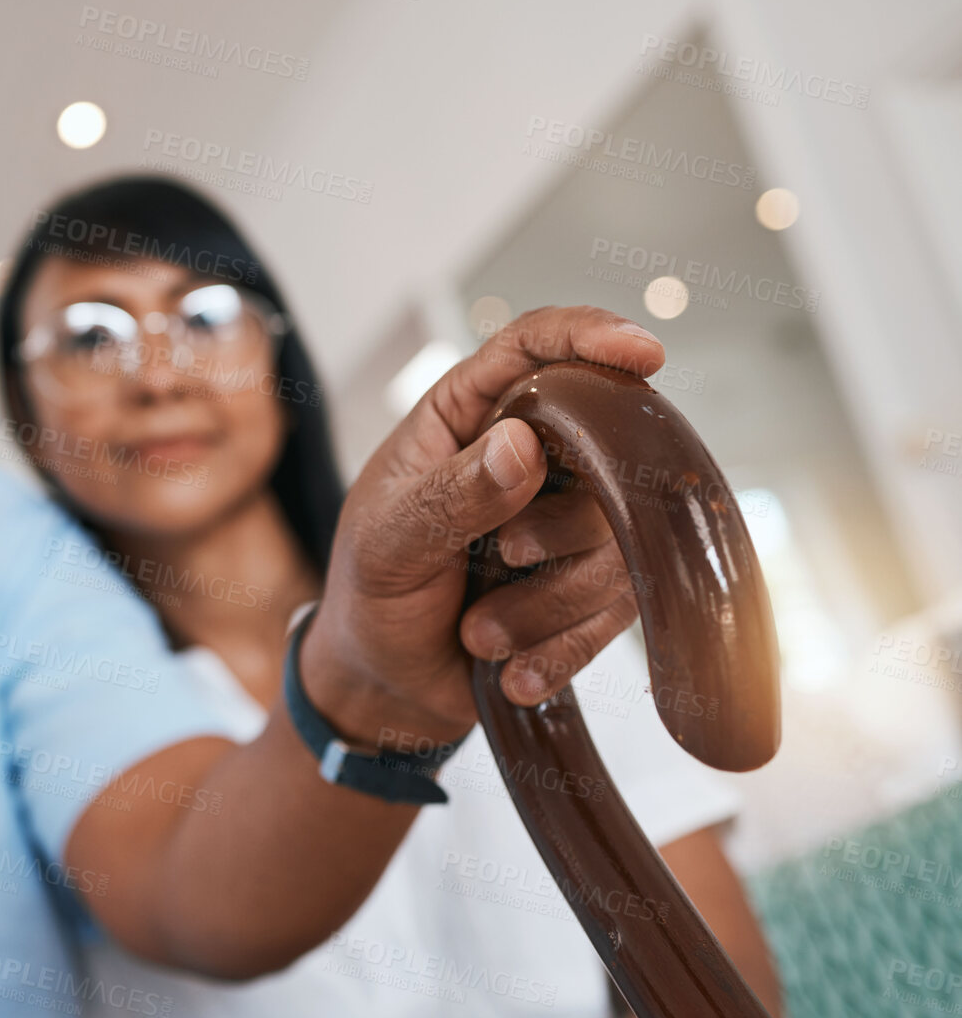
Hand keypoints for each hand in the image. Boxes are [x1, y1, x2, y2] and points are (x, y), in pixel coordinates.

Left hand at [301, 306, 666, 747]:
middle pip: (603, 454)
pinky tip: (513, 670)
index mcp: (466, 415)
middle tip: (502, 557)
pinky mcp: (593, 586)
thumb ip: (450, 495)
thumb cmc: (372, 593)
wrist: (387, 681)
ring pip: (617, 542)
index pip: (533, 347)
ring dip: (546, 604)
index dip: (591, 336)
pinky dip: (563, 647)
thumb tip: (523, 443)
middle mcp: (530, 455)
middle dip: (560, 527)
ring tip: (479, 632)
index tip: (645, 353)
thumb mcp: (388, 543)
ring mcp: (568, 521)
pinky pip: (618, 610)